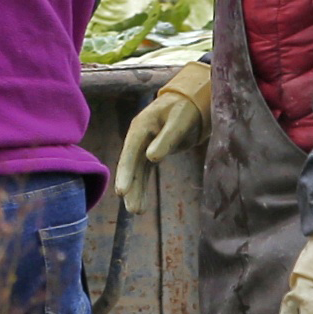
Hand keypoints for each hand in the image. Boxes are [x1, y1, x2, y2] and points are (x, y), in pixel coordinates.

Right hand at [115, 62, 211, 212]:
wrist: (191, 101)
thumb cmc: (185, 108)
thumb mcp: (179, 121)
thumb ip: (166, 139)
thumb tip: (151, 158)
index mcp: (141, 126)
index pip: (130, 151)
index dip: (125, 172)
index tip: (121, 192)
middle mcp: (138, 137)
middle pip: (131, 164)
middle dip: (131, 187)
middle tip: (133, 210)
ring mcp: (143, 145)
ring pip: (137, 171)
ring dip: (136, 190)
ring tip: (137, 211)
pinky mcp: (151, 152)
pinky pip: (144, 171)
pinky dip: (142, 186)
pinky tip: (141, 202)